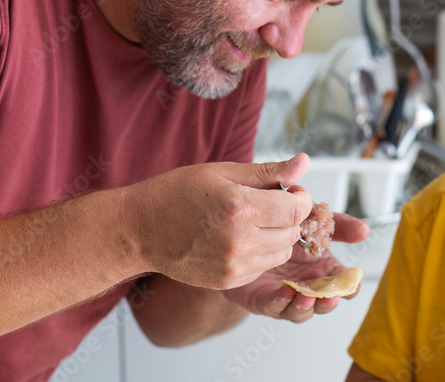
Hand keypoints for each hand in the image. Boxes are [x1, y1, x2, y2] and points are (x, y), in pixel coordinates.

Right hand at [126, 153, 312, 289]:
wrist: (141, 230)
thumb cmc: (177, 193)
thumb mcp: (222, 172)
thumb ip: (267, 171)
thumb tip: (303, 163)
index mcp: (240, 207)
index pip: (296, 209)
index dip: (300, 198)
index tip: (291, 190)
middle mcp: (239, 240)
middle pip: (292, 232)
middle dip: (289, 216)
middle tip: (271, 203)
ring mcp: (234, 265)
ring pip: (282, 252)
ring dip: (278, 236)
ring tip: (255, 221)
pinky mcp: (228, 281)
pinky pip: (263, 267)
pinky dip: (261, 253)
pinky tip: (242, 238)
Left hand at [223, 211, 368, 322]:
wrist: (248, 230)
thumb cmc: (284, 229)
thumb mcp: (315, 222)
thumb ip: (339, 226)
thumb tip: (365, 229)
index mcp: (324, 271)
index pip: (344, 286)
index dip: (350, 288)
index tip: (352, 284)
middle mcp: (307, 286)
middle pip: (324, 303)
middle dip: (328, 303)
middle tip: (331, 296)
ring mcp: (286, 295)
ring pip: (299, 311)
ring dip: (304, 307)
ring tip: (306, 298)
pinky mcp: (262, 299)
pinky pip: (272, 305)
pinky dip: (279, 302)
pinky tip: (284, 292)